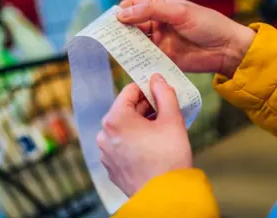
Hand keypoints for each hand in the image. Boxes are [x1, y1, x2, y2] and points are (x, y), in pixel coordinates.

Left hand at [97, 74, 191, 195]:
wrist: (165, 197)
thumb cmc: (168, 158)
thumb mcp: (172, 120)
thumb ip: (165, 94)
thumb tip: (157, 78)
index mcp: (115, 118)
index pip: (129, 90)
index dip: (148, 88)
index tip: (161, 92)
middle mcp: (104, 134)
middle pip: (125, 109)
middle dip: (145, 108)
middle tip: (165, 111)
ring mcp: (105, 152)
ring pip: (123, 128)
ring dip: (140, 125)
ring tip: (161, 131)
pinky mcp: (111, 167)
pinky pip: (121, 145)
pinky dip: (134, 141)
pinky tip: (152, 147)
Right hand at [117, 0, 254, 76]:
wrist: (227, 49)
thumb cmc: (207, 24)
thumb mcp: (179, 12)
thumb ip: (151, 10)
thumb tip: (122, 14)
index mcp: (160, 6)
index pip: (132, 7)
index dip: (120, 13)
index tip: (109, 22)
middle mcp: (156, 23)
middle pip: (130, 26)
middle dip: (119, 32)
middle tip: (108, 39)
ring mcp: (159, 42)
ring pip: (135, 43)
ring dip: (126, 47)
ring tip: (115, 52)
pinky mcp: (163, 58)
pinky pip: (145, 59)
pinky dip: (136, 61)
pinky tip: (129, 63)